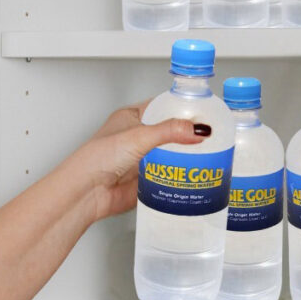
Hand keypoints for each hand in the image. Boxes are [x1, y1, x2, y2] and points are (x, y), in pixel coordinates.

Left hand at [70, 101, 210, 221]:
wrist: (87, 193)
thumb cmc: (96, 159)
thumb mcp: (138, 137)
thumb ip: (169, 131)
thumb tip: (197, 130)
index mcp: (133, 116)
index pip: (164, 106)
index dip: (185, 108)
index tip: (206, 112)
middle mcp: (138, 136)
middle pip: (172, 131)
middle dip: (190, 134)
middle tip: (213, 136)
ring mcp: (143, 158)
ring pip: (173, 153)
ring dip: (187, 155)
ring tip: (211, 154)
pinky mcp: (147, 178)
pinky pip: (170, 174)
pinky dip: (182, 174)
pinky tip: (195, 174)